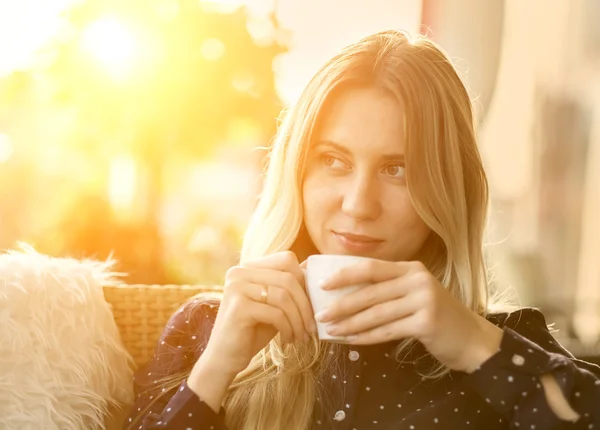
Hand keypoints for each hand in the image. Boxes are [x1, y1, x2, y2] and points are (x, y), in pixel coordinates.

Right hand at [200, 251, 316, 377]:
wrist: (225, 359)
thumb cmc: (253, 331)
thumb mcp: (274, 305)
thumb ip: (287, 287)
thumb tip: (311, 269)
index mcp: (247, 267)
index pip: (286, 260)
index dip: (304, 281)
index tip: (312, 305)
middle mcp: (239, 272)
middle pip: (288, 278)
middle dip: (306, 304)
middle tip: (312, 327)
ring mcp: (237, 288)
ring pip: (284, 296)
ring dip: (298, 320)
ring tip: (301, 336)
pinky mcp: (239, 308)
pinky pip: (276, 313)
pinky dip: (288, 328)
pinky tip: (288, 339)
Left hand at [315, 259, 502, 372]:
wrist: (471, 338)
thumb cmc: (435, 316)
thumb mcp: (414, 293)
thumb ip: (387, 289)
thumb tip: (344, 295)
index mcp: (411, 268)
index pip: (371, 267)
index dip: (344, 275)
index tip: (322, 285)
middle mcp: (418, 280)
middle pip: (370, 292)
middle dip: (341, 304)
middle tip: (320, 315)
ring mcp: (423, 300)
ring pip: (376, 313)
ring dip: (349, 324)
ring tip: (331, 331)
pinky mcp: (426, 323)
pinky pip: (387, 331)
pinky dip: (366, 337)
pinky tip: (350, 341)